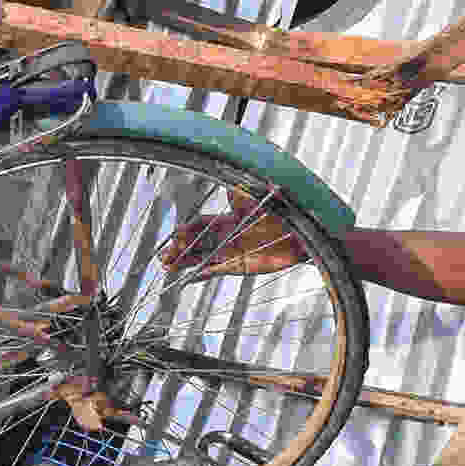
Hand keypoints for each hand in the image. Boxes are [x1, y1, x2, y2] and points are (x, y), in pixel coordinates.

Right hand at [156, 196, 303, 281]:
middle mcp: (227, 236)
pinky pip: (216, 271)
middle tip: (164, 255)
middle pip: (197, 243)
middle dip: (180, 249)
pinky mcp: (239, 267)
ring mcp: (232, 253)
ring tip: (167, 266)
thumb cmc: (280, 214)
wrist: (300, 234)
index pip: (201, 224)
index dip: (188, 230)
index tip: (176, 233)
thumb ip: (241, 196)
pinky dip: (203, 274)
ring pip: (202, 258)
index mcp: (229, 219)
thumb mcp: (258, 200)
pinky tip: (188, 278)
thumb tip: (230, 188)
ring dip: (185, 262)